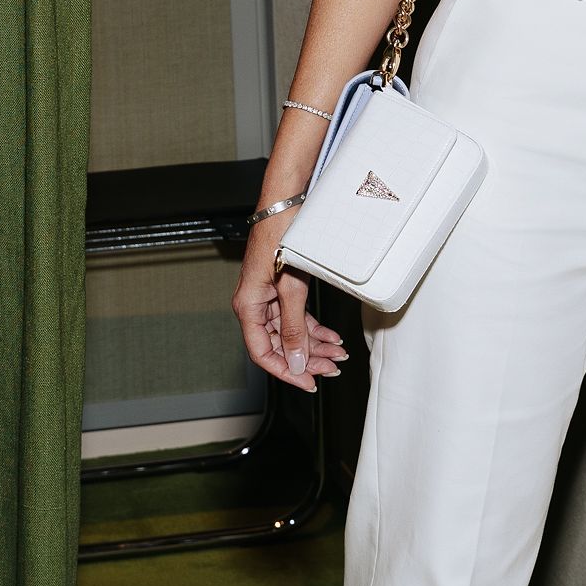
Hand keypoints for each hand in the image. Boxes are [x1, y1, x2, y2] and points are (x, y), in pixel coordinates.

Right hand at [234, 217, 347, 393]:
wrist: (286, 203)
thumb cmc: (280, 236)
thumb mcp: (291, 288)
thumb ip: (293, 327)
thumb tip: (296, 361)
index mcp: (248, 306)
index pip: (263, 353)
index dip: (286, 371)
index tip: (308, 382)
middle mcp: (255, 304)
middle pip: (279, 345)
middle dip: (307, 359)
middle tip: (331, 368)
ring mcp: (269, 296)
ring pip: (290, 332)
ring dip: (314, 345)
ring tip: (338, 354)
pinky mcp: (282, 288)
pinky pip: (296, 316)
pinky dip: (314, 328)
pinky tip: (331, 337)